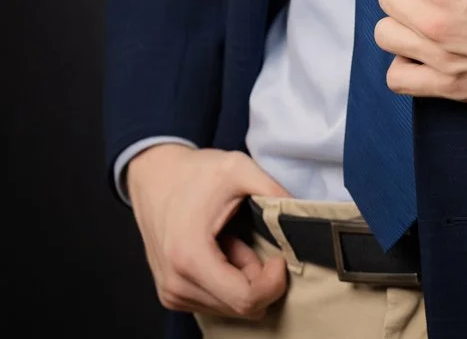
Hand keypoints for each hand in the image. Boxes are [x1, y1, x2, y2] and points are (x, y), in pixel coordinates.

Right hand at [127, 143, 290, 318]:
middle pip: (240, 307)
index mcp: (191, 258)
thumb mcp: (238, 168)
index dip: (273, 283)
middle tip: (249, 239)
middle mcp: (176, 285)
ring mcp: (172, 294)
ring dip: (242, 277)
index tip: (278, 257)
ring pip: (230, 307)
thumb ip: (273, 192)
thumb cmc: (194, 172)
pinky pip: (216, 302)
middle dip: (257, 277)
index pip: (246, 300)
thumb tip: (303, 218)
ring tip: (231, 240)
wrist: (154, 176)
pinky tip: (220, 250)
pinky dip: (228, 280)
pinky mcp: (172, 295)